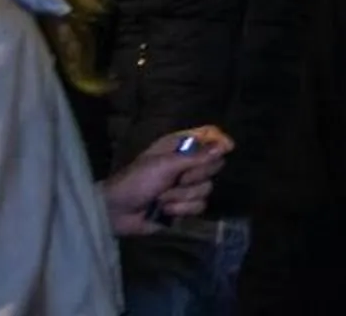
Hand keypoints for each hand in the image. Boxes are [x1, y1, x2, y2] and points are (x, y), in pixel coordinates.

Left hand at [103, 125, 233, 236]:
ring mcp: (186, 186)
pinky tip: (164, 210)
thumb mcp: (165, 165)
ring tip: (162, 198)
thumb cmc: (138, 180)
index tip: (227, 148)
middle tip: (177, 178)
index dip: (220, 141)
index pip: (209, 135)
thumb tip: (225, 146)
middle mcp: (187, 163)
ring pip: (207, 188)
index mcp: (180, 146)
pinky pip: (199, 206)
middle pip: (214, 164)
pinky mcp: (184, 206)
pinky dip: (180, 210)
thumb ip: (196, 156)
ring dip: (182, 196)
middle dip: (195, 175)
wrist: (119, 211)